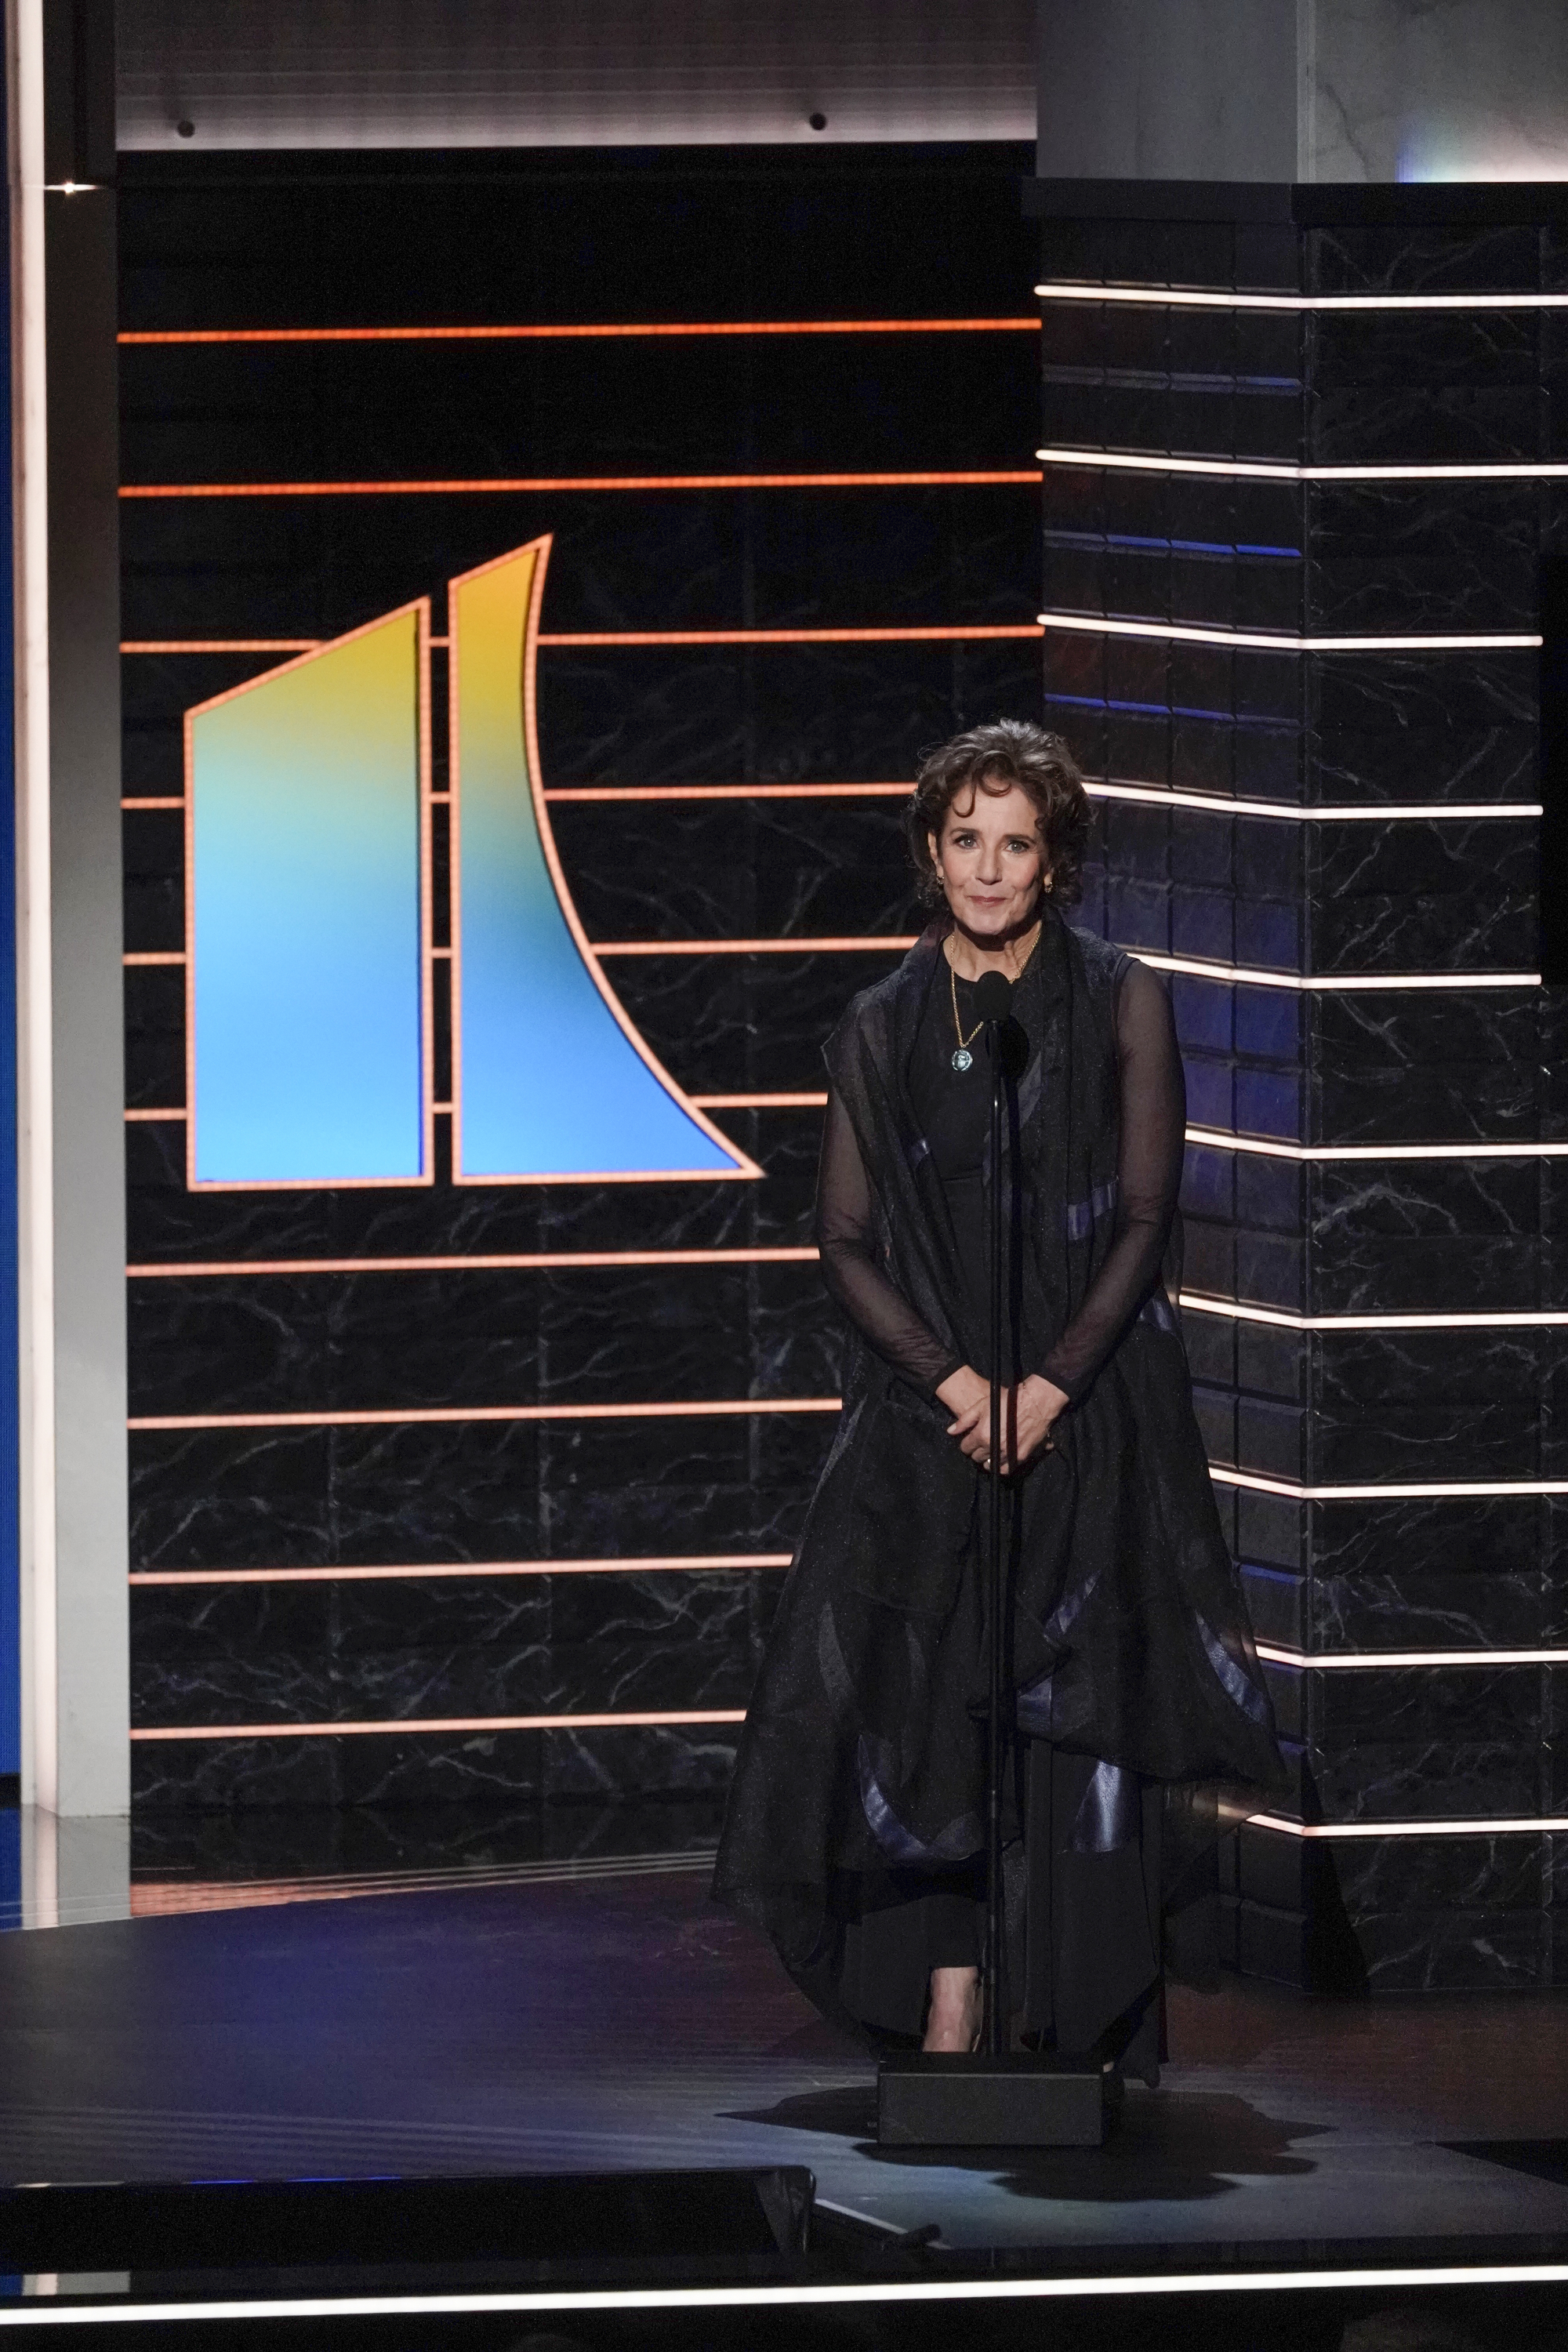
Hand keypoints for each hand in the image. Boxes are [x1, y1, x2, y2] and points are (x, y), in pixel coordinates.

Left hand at [935, 1368, 1068, 1472]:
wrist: (1035, 1403)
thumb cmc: (1007, 1401)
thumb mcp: (982, 1405)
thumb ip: (964, 1420)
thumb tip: (950, 1431)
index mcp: (981, 1435)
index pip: (965, 1448)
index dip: (967, 1443)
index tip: (971, 1439)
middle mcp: (993, 1447)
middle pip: (977, 1457)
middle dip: (976, 1450)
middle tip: (982, 1443)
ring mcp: (1007, 1454)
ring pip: (990, 1465)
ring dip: (988, 1459)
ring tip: (991, 1450)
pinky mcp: (1020, 1457)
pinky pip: (1006, 1469)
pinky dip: (1001, 1466)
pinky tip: (1001, 1459)